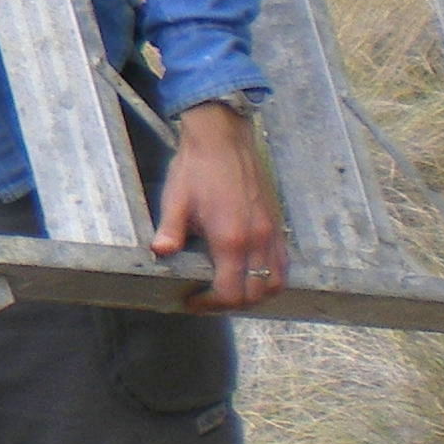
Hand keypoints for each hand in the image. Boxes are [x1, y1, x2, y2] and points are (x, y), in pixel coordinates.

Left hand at [152, 103, 287, 311]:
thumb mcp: (176, 200)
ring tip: (228, 291)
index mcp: (232, 239)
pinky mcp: (277, 224)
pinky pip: (283, 263)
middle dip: (231, 304)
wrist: (223, 139)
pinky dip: (270, 277)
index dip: (210, 304)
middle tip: (207, 300)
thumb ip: (171, 231)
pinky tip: (248, 272)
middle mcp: (258, 240)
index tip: (192, 301)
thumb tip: (160, 252)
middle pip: (256, 294)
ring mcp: (272, 232)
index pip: (230, 292)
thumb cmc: (198, 168)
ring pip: (276, 282)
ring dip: (255, 294)